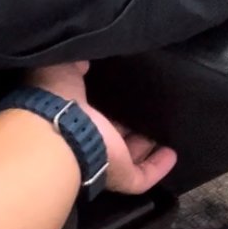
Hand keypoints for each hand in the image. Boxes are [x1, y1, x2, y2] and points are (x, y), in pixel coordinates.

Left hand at [31, 62, 177, 196]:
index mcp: (72, 113)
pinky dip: (159, 166)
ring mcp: (105, 160)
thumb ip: (77, 61)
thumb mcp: (63, 65)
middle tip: (147, 109)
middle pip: (113, 134)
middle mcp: (88, 137)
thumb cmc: (55, 94)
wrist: (57, 127)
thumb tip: (87, 53)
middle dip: (129, 124)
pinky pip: (145, 175)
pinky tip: (172, 153)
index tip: (122, 90)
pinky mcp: (121, 174)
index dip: (107, 102)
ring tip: (164, 128)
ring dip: (147, 146)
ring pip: (130, 157)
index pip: (92, 110)